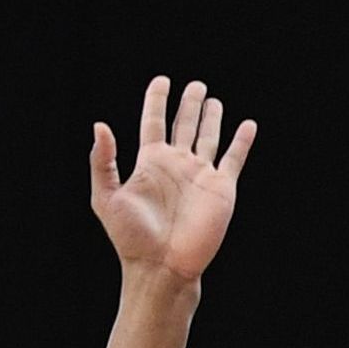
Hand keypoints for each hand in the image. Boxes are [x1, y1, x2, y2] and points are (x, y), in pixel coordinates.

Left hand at [88, 76, 256, 282]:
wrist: (162, 267)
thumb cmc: (131, 238)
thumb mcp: (106, 197)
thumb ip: (103, 161)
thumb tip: (100, 125)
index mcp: (150, 162)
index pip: (153, 121)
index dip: (157, 99)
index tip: (162, 81)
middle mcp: (177, 165)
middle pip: (184, 124)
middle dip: (189, 104)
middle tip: (196, 85)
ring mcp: (200, 175)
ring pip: (208, 137)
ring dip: (211, 118)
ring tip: (213, 99)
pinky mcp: (221, 188)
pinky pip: (234, 158)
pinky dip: (242, 141)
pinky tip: (247, 125)